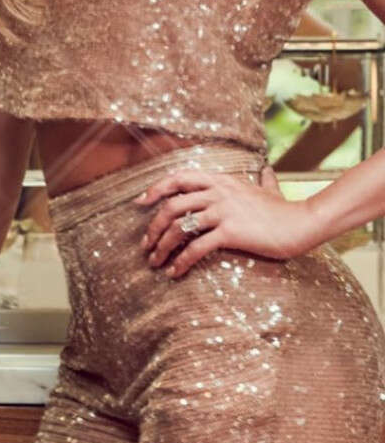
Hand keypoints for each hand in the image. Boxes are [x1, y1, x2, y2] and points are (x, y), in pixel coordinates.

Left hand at [136, 165, 322, 277]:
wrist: (303, 223)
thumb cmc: (284, 209)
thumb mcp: (267, 189)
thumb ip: (262, 180)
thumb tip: (266, 170)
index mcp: (219, 180)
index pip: (178, 178)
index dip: (156, 189)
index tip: (140, 203)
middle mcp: (216, 192)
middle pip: (171, 205)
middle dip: (153, 226)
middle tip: (145, 244)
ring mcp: (222, 211)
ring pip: (178, 226)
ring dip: (161, 246)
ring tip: (155, 262)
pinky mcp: (230, 232)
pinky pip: (196, 247)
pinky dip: (181, 261)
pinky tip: (175, 272)